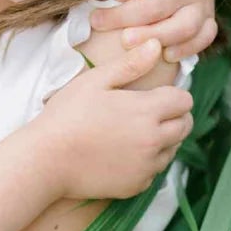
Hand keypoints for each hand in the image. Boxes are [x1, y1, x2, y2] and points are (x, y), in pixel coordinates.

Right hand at [35, 43, 194, 199]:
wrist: (46, 161)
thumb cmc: (66, 116)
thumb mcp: (95, 82)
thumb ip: (130, 64)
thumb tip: (155, 45)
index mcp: (147, 111)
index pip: (185, 100)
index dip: (173, 95)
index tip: (156, 95)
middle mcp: (154, 140)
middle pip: (185, 125)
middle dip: (174, 116)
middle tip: (147, 112)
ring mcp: (147, 166)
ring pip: (173, 149)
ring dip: (163, 140)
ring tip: (133, 132)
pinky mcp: (137, 186)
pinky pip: (154, 171)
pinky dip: (146, 163)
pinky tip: (122, 154)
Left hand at [86, 0, 216, 62]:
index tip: (93, 2)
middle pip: (157, 6)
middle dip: (125, 17)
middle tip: (99, 23)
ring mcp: (202, 3)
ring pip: (184, 26)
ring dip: (156, 37)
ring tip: (128, 42)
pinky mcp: (209, 18)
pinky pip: (204, 37)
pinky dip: (188, 48)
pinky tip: (167, 56)